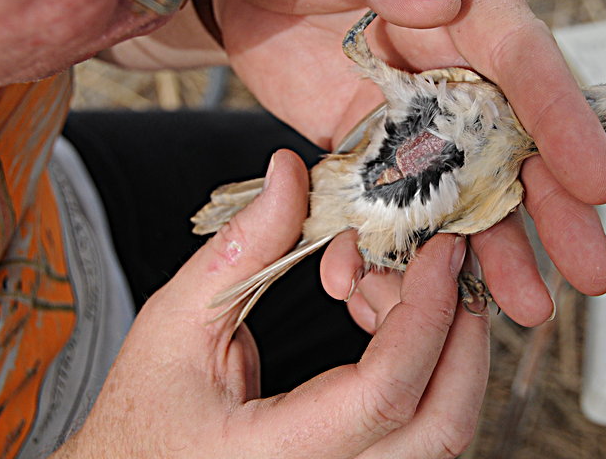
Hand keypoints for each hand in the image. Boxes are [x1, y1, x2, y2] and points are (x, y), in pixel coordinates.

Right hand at [51, 150, 487, 458]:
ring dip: (444, 343)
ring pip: (444, 429)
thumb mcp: (177, 323)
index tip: (439, 252)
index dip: (425, 314)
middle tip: (441, 261)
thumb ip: (242, 248)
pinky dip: (425, 363)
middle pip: (444, 425)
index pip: (385, 394)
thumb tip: (291, 174)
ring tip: (382, 286)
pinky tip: (380, 319)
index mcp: (275, 454)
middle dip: (462, 330)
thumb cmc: (144, 414)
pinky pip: (421, 425)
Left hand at [213, 0, 605, 326]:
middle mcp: (449, 57)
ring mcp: (412, 107)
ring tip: (527, 303)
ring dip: (496, 242)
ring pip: (465, 181)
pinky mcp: (371, 140)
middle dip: (554, 206)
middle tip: (594, 268)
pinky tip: (434, 284)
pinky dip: (414, 241)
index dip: (561, 120)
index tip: (597, 182)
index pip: (520, 56)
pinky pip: (398, 196)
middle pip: (513, 137)